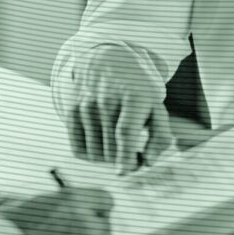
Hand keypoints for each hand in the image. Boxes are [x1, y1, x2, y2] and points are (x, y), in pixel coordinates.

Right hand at [0, 188, 111, 234]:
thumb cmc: (21, 222)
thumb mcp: (47, 201)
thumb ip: (73, 202)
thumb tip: (91, 208)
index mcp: (74, 198)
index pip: (107, 200)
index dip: (99, 208)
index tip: (94, 213)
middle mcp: (83, 219)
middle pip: (106, 226)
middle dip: (94, 231)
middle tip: (74, 233)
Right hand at [65, 45, 175, 172]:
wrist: (106, 61)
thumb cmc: (137, 90)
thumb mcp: (157, 106)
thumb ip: (161, 136)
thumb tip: (148, 162)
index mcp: (133, 97)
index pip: (126, 132)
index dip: (125, 156)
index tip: (124, 173)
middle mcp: (106, 99)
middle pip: (111, 148)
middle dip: (123, 161)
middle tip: (134, 156)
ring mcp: (86, 104)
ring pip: (95, 153)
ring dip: (108, 160)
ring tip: (118, 148)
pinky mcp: (72, 110)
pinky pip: (78, 149)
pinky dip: (91, 155)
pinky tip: (102, 144)